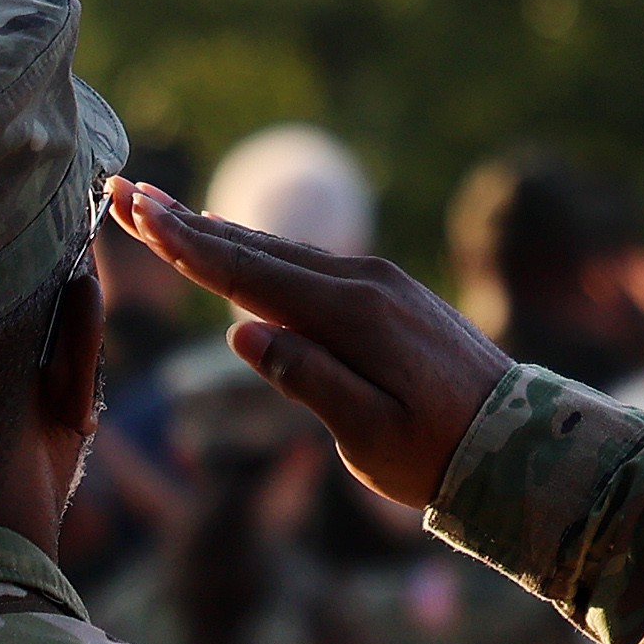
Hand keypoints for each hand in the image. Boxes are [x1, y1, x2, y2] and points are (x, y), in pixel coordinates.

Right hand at [106, 177, 510, 511]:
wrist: (517, 440)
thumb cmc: (437, 451)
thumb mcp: (369, 434)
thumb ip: (307, 380)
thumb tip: (240, 331)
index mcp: (353, 315)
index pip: (249, 274)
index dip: (185, 245)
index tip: (135, 211)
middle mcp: (365, 283)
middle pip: (257, 249)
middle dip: (188, 224)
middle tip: (127, 192)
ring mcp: (381, 282)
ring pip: (283, 252)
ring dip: (222, 233)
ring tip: (165, 212)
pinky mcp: (391, 294)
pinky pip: (311, 264)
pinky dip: (264, 252)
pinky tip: (239, 245)